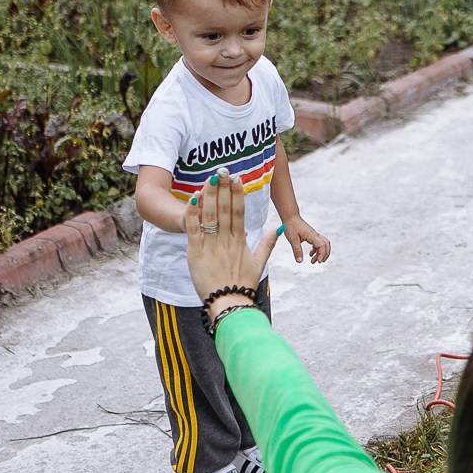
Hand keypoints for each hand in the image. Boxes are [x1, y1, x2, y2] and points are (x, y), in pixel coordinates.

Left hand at [185, 167, 278, 303]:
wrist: (229, 303)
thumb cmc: (243, 285)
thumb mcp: (258, 264)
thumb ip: (267, 244)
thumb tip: (278, 229)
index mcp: (240, 241)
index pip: (240, 212)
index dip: (238, 194)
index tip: (238, 179)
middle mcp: (227, 240)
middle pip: (226, 209)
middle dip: (225, 188)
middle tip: (224, 169)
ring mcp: (212, 245)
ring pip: (211, 215)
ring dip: (211, 195)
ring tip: (211, 177)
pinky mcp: (196, 252)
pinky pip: (194, 229)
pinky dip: (194, 214)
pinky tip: (193, 198)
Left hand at [281, 215, 330, 263]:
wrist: (290, 217)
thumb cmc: (291, 226)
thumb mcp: (293, 240)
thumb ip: (297, 251)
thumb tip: (300, 261)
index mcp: (312, 235)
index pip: (322, 245)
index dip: (322, 254)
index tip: (318, 262)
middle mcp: (315, 235)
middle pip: (326, 245)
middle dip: (325, 254)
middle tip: (319, 262)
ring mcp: (314, 235)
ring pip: (323, 244)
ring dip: (321, 253)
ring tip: (314, 261)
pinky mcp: (311, 235)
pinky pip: (318, 243)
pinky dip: (317, 250)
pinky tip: (310, 254)